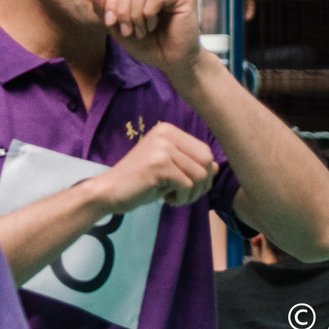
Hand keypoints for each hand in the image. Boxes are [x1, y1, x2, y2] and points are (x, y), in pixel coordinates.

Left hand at [88, 0, 201, 77]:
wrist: (173, 63)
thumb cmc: (149, 45)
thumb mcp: (119, 27)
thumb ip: (104, 8)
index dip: (110, 3)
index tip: (111, 24)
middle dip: (122, 11)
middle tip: (127, 32)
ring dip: (135, 15)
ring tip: (141, 32)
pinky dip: (148, 14)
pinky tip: (152, 26)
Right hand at [94, 121, 218, 214]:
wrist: (110, 190)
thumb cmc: (141, 181)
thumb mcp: (170, 169)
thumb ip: (192, 165)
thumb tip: (217, 167)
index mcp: (168, 130)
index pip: (205, 152)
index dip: (203, 174)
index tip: (186, 185)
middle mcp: (166, 133)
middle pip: (207, 161)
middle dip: (201, 184)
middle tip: (183, 194)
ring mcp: (162, 147)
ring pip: (200, 175)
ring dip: (191, 194)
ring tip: (173, 197)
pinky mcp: (159, 164)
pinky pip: (188, 185)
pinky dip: (180, 198)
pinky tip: (165, 199)